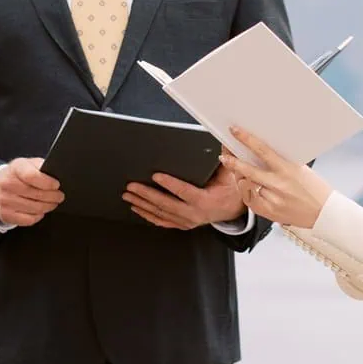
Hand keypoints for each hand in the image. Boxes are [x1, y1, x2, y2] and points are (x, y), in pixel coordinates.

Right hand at [0, 157, 63, 227]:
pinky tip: (40, 211)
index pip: (32, 176)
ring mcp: (4, 201)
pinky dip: (38, 216)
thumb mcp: (29, 164)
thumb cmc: (18, 175)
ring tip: (52, 203)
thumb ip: (41, 167)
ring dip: (48, 207)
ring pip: (35, 208)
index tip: (57, 185)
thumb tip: (56, 175)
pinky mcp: (5, 215)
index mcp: (16, 168)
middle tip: (60, 196)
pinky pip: (29, 220)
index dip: (47, 183)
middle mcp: (7, 184)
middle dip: (53, 197)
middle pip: (37, 194)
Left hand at [124, 162, 246, 230]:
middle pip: (166, 204)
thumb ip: (227, 158)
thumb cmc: (232, 191)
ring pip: (161, 214)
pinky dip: (148, 215)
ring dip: (142, 204)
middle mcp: (194, 214)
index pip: (184, 192)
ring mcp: (187, 221)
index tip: (156, 175)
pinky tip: (137, 209)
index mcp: (205, 201)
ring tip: (128, 195)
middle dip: (146, 194)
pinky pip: (162, 221)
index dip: (169, 184)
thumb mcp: (232, 174)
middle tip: (132, 186)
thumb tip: (224, 140)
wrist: (234, 209)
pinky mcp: (182, 224)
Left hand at [220, 127, 330, 229]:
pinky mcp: (269, 212)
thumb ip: (280, 162)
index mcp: (288, 169)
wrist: (323, 213)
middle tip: (225, 156)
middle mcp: (279, 185)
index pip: (262, 150)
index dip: (245, 139)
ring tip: (237, 171)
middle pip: (248, 170)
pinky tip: (246, 187)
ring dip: (239, 178)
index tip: (235, 132)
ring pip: (246, 186)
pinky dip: (247, 192)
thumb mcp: (300, 169)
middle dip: (233, 162)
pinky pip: (250, 201)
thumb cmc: (315, 189)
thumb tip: (260, 151)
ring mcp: (272, 200)